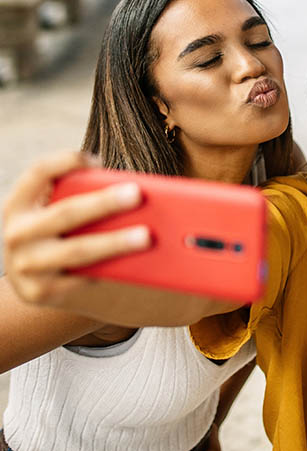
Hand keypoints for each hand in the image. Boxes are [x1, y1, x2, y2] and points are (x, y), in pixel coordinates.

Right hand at [2, 151, 148, 306]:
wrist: (31, 278)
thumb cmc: (56, 232)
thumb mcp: (53, 209)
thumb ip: (79, 195)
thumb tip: (133, 191)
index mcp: (18, 203)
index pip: (38, 172)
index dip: (66, 161)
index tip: (98, 159)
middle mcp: (16, 233)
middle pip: (66, 213)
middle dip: (103, 203)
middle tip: (137, 195)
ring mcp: (24, 265)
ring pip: (77, 251)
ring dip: (114, 242)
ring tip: (146, 236)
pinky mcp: (38, 292)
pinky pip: (80, 279)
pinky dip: (108, 269)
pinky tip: (134, 263)